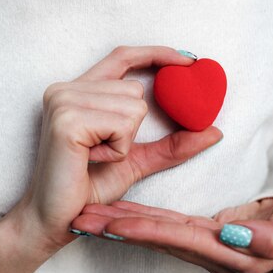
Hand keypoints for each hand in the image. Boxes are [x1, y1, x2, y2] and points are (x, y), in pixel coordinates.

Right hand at [11, 46, 221, 253]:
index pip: (123, 57)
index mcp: (77, 91)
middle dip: (133, 127)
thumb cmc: (89, 188)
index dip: (156, 54)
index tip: (189, 61)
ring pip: (133, 106)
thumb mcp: (136, 160)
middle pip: (136, 89)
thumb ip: (171, 144)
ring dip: (125, 141)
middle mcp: (65, 89)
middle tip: (101, 152)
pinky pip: (122, 125)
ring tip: (95, 157)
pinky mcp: (66, 120)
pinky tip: (91, 160)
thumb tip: (215, 131)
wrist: (56, 219)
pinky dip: (117, 149)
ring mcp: (63, 101)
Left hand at [69, 191, 272, 272]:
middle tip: (81, 221)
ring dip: (120, 226)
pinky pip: (164, 228)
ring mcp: (205, 247)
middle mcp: (213, 254)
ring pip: (155, 234)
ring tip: (85, 218)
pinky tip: (114, 215)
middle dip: (119, 230)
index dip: (148, 231)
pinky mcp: (202, 236)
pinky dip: (137, 221)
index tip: (115, 224)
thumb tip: (239, 240)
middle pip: (158, 240)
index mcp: (236, 253)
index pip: (184, 239)